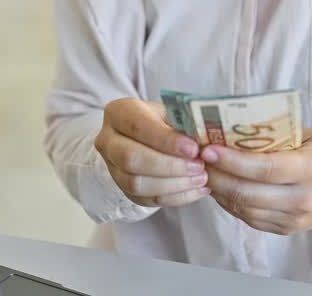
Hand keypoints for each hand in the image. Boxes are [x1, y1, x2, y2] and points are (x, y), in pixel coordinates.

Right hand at [94, 98, 210, 207]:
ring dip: (173, 184)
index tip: (193, 149)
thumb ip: (183, 124)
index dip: (166, 140)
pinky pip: (146, 200)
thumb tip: (203, 142)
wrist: (149, 136)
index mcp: (119, 112)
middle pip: (131, 159)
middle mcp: (108, 141)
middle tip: (199, 166)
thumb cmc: (163, 120)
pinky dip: (175, 197)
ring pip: (136, 184)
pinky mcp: (123, 189)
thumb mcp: (172, 112)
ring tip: (201, 178)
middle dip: (169, 165)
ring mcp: (112, 168)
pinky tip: (197, 190)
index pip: (138, 127)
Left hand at [203, 128, 311, 234]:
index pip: (264, 168)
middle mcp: (304, 198)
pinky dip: (232, 204)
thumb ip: (273, 135)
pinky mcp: (289, 229)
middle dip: (217, 176)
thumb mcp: (308, 134)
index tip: (208, 149)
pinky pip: (252, 219)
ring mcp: (296, 218)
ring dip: (220, 191)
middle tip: (198, 160)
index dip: (232, 161)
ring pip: (245, 209)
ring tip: (206, 172)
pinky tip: (223, 188)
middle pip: (249, 192)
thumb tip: (229, 130)